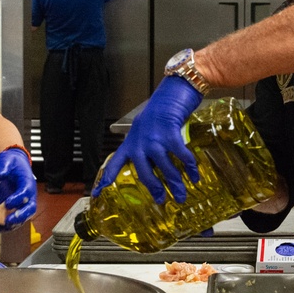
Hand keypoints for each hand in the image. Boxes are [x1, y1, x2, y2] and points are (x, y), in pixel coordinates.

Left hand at [0, 147, 36, 231]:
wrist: (12, 167)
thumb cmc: (12, 164)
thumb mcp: (7, 161)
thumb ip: (4, 167)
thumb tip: (0, 174)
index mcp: (27, 184)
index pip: (26, 194)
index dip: (18, 200)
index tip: (7, 203)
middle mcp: (27, 197)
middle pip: (28, 210)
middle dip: (18, 218)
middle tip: (6, 221)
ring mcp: (20, 206)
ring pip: (16, 220)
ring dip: (3, 226)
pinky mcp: (10, 211)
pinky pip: (5, 222)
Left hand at [92, 76, 202, 203]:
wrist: (173, 92)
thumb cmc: (161, 110)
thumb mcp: (148, 130)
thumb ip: (148, 146)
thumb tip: (158, 167)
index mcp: (131, 142)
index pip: (115, 163)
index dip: (107, 179)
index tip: (98, 194)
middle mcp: (139, 142)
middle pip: (143, 173)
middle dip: (155, 189)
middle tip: (162, 201)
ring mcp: (154, 138)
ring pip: (164, 167)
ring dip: (175, 183)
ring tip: (182, 194)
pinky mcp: (169, 133)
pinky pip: (180, 156)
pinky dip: (189, 167)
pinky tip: (195, 176)